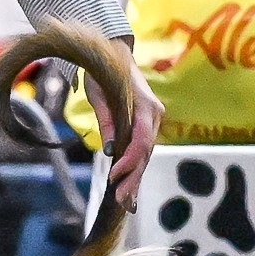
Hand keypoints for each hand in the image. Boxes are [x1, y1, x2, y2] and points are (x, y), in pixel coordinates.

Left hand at [79, 43, 164, 211]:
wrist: (116, 54)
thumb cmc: (104, 72)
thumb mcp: (99, 94)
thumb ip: (107, 120)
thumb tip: (110, 150)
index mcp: (147, 106)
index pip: (141, 140)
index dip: (129, 160)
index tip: (114, 175)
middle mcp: (155, 115)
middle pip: (146, 152)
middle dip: (133, 177)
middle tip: (121, 201)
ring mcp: (154, 121)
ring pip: (146, 154)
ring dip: (135, 178)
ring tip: (125, 201)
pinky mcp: (147, 126)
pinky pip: (142, 150)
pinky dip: (135, 168)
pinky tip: (129, 188)